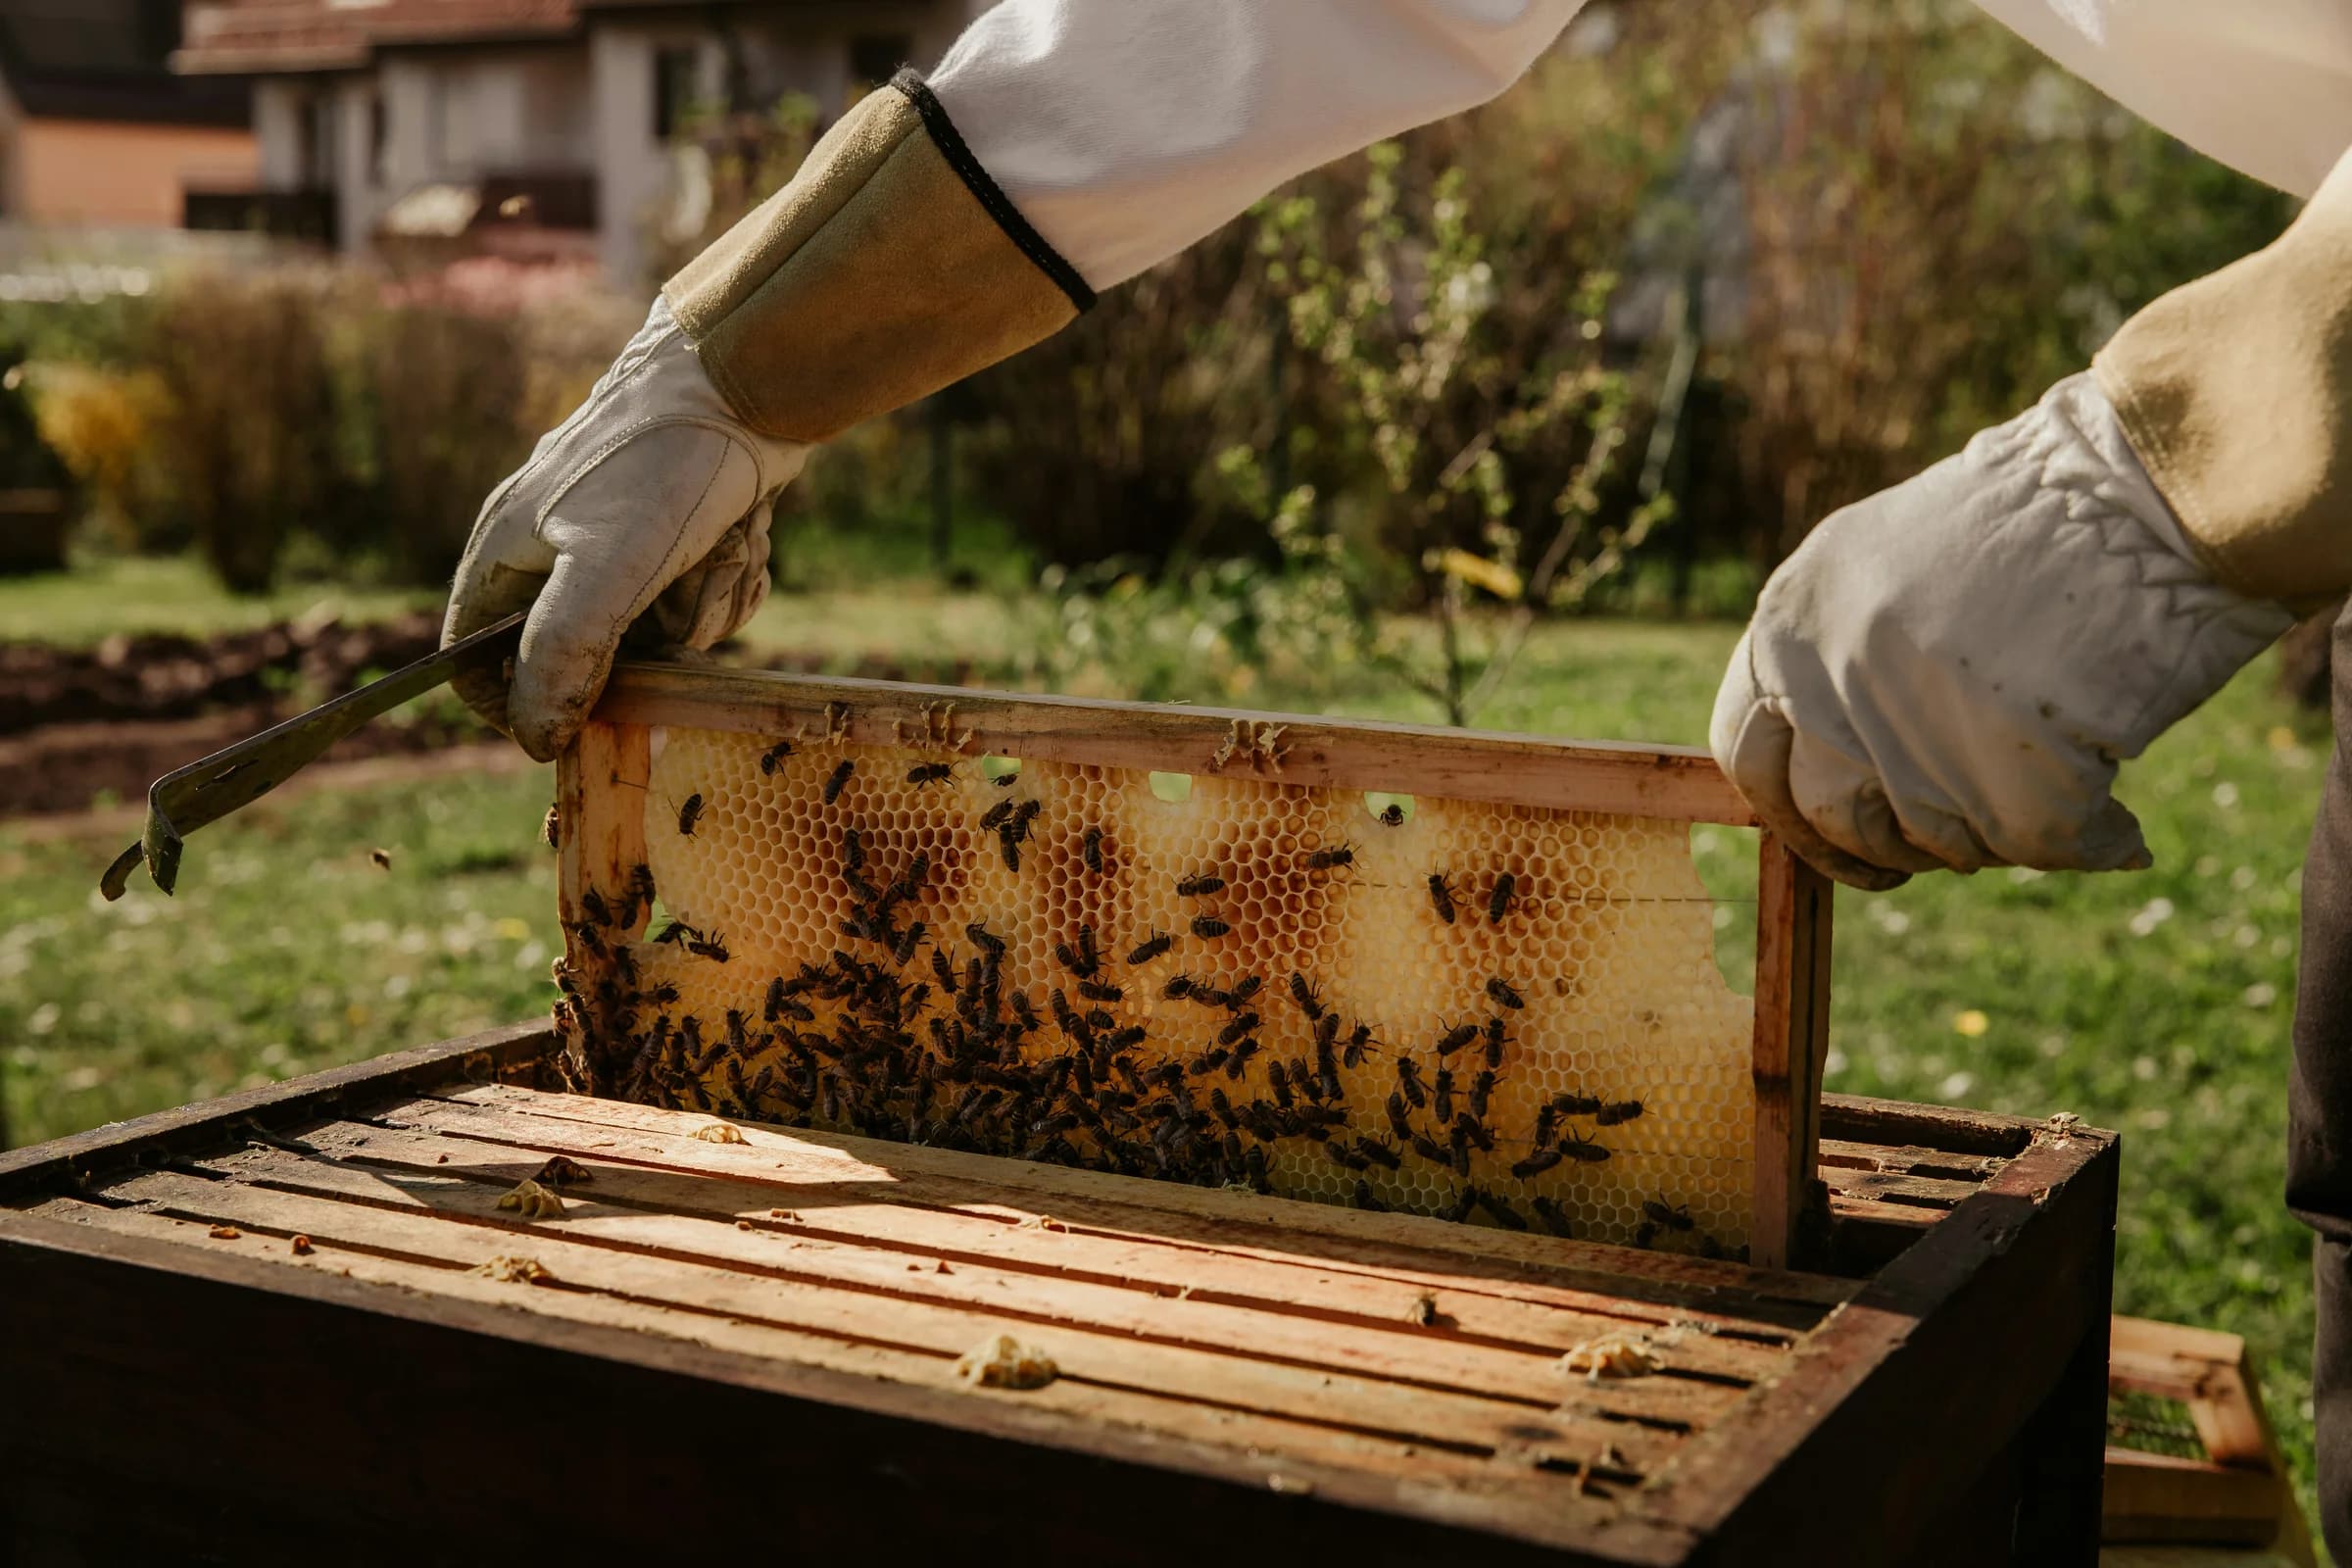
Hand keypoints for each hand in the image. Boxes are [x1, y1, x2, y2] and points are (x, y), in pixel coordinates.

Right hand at [442, 297, 808, 759]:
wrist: (747, 380)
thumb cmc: (663, 464)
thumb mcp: (605, 569)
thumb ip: (561, 652)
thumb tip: (535, 734)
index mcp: (506, 548)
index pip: (469, 657)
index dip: (509, 704)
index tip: (566, 733)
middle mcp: (554, 544)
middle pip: (580, 654)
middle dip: (641, 649)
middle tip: (676, 617)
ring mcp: (620, 538)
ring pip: (652, 630)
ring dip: (699, 607)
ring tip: (720, 550)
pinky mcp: (680, 532)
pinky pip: (697, 595)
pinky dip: (728, 579)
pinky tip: (744, 537)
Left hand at [1710, 372, 2291, 890]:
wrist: (2148, 483)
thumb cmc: (2036, 521)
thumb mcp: (1886, 565)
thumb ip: (1835, 662)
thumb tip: (1827, 779)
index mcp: (1790, 617)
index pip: (1745, 752)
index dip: (1792, 814)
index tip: (1841, 839)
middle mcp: (1830, 668)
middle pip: (1834, 814)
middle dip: (1893, 845)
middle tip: (1958, 837)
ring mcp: (1912, 716)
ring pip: (1933, 837)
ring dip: (1994, 836)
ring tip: (2054, 791)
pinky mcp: (2006, 759)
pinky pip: (2032, 845)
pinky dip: (2085, 845)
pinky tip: (2117, 829)